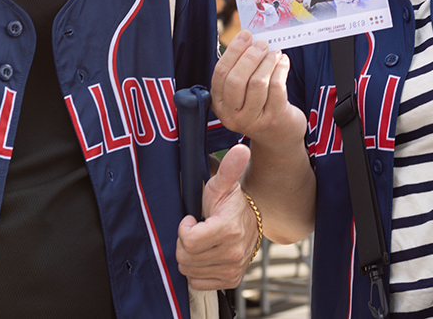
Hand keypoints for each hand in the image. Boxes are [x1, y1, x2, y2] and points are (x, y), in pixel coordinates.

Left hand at [176, 145, 256, 289]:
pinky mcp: (231, 280)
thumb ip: (228, 169)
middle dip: (184, 243)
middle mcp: (234, 252)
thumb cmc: (229, 203)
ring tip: (201, 241)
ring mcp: (233, 268)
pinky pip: (198, 283)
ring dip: (190, 257)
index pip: (188, 241)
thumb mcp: (222, 185)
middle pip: (186, 257)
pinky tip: (205, 255)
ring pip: (189, 271)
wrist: (249, 223)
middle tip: (196, 230)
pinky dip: (196, 271)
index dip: (184, 228)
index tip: (192, 219)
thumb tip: (240, 150)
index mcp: (229, 229)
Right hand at [210, 31, 304, 145]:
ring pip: (257, 82)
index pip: (220, 73)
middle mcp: (231, 115)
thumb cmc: (259, 106)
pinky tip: (283, 62)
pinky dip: (280, 69)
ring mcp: (252, 120)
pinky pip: (276, 87)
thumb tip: (249, 39)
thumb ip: (240, 70)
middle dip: (250, 56)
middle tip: (261, 44)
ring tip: (274, 53)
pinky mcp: (273, 119)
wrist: (278, 137)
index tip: (245, 35)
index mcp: (219, 104)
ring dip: (267, 62)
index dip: (233, 51)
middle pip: (236, 79)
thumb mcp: (241, 93)